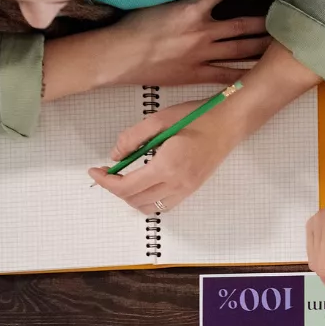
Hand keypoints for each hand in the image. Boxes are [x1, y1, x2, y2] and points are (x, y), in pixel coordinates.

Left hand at [89, 102, 239, 213]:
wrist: (229, 123)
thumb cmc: (197, 117)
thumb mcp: (159, 119)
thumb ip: (133, 137)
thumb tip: (116, 156)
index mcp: (167, 166)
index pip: (126, 186)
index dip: (105, 182)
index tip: (95, 171)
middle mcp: (176, 184)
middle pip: (134, 200)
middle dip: (115, 189)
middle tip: (108, 172)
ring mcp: (186, 189)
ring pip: (149, 208)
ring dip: (131, 197)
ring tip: (125, 179)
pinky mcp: (192, 189)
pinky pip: (164, 206)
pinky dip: (148, 200)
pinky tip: (144, 183)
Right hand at [108, 0, 268, 87]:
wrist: (118, 56)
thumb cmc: (133, 26)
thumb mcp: (160, 1)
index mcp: (192, 8)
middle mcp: (203, 31)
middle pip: (243, 24)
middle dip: (265, 21)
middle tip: (286, 18)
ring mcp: (202, 54)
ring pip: (241, 49)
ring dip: (262, 46)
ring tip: (281, 44)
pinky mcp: (196, 74)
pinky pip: (227, 75)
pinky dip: (244, 74)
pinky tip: (260, 74)